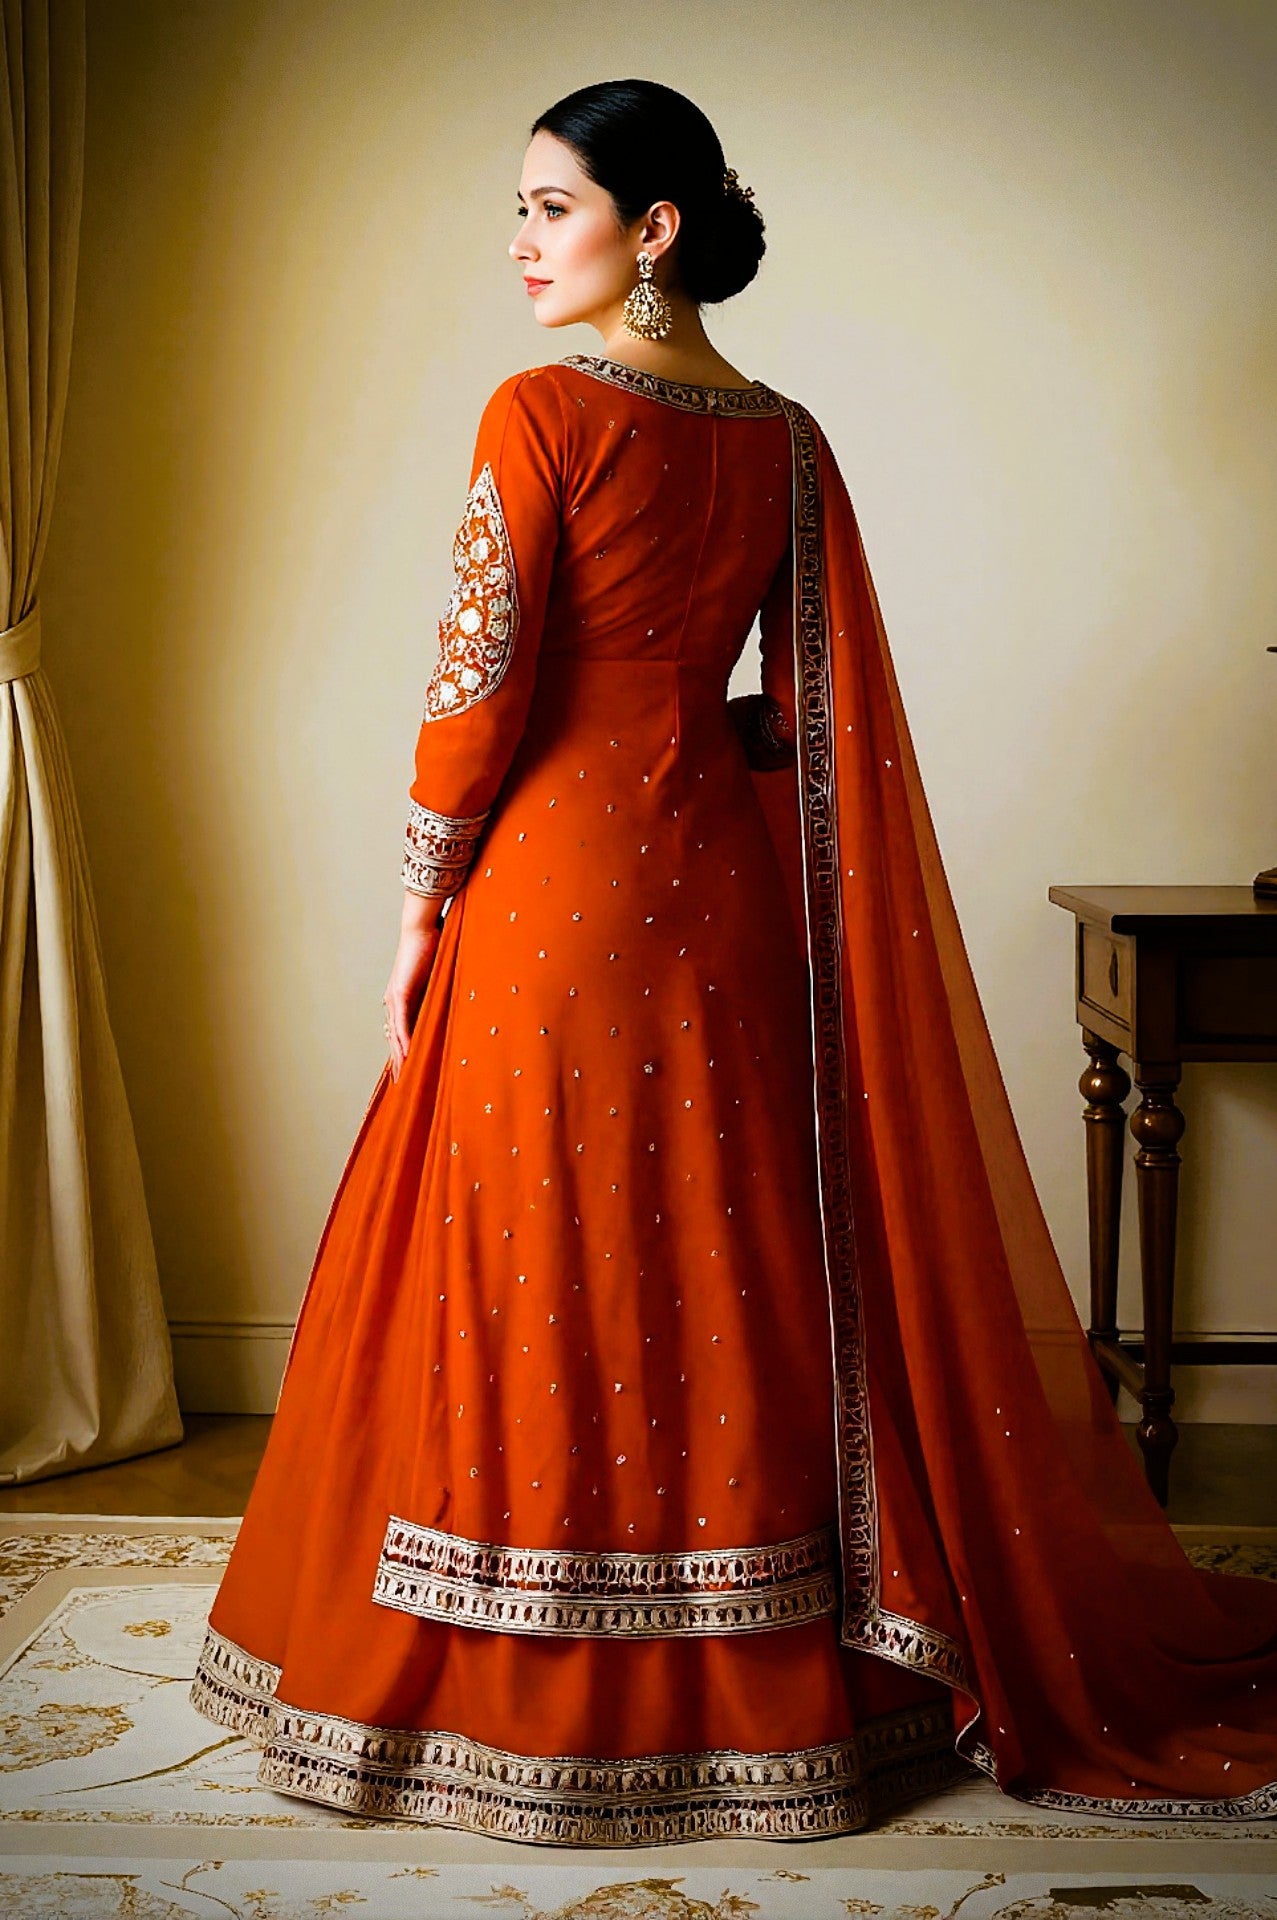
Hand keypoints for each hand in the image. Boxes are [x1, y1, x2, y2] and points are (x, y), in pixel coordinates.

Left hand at [384, 894, 444, 1081]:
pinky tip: (408, 1057)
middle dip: (398, 1061)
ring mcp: (395, 999)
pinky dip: (405, 1042)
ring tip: (403, 1077)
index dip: (403, 1050)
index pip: (401, 1030)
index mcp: (404, 997)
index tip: (408, 1068)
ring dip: (399, 1057)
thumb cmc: (434, 945)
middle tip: (401, 1083)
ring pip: (395, 1035)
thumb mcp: (440, 974)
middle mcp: (395, 1001)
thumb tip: (462, 999)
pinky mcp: (400, 994)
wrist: (422, 926)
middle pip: (394, 1038)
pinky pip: (402, 1025)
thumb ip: (445, 989)